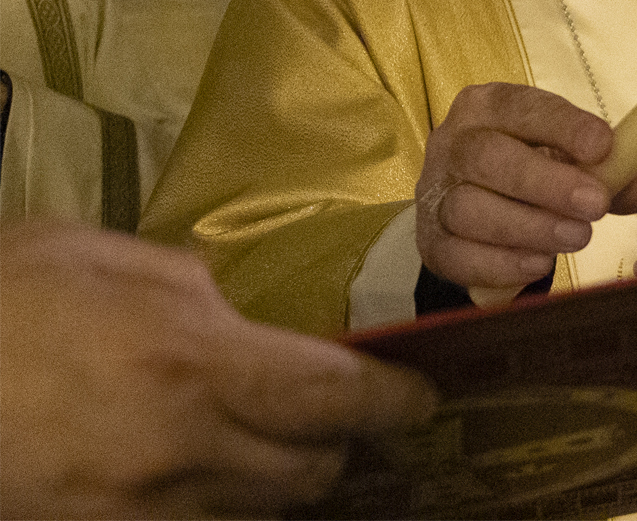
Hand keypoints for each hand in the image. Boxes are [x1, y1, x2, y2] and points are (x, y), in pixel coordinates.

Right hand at [0, 221, 437, 519]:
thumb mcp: (98, 258)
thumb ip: (189, 289)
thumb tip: (239, 319)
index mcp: (193, 361)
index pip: (337, 398)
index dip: (395, 402)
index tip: (421, 398)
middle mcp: (180, 451)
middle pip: (310, 472)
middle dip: (338, 446)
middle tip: (340, 419)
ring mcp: (137, 514)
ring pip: (257, 517)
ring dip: (279, 485)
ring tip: (270, 449)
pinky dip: (218, 513)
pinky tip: (203, 480)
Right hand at [416, 83, 636, 293]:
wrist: (470, 209)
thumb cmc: (528, 169)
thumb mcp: (567, 158)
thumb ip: (609, 172)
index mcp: (488, 106)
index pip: (523, 107)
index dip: (564, 126)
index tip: (604, 146)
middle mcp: (453, 142)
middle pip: (489, 158)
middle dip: (546, 182)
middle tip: (595, 204)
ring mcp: (434, 193)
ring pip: (469, 208)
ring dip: (528, 226)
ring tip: (577, 238)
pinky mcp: (430, 241)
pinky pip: (458, 254)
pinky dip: (500, 262)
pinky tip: (538, 263)